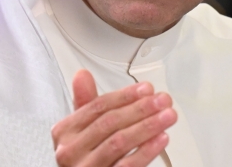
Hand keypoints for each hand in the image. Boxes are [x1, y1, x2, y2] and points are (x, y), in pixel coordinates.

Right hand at [50, 69, 176, 166]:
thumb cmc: (85, 158)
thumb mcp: (82, 130)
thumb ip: (87, 104)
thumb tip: (82, 74)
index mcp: (64, 132)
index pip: (97, 106)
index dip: (124, 96)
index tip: (147, 89)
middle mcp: (70, 150)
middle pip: (110, 122)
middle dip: (140, 108)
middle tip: (162, 100)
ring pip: (119, 142)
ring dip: (148, 126)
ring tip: (167, 116)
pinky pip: (127, 165)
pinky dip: (146, 151)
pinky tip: (161, 139)